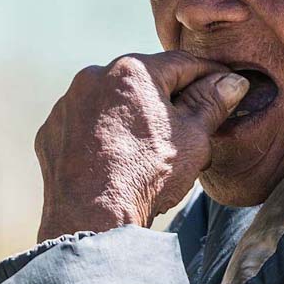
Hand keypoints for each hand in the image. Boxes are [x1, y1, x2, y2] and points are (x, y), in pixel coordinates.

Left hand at [34, 52, 248, 241]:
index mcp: (133, 70)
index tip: (228, 85)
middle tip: (194, 119)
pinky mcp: (51, 133)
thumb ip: (213, 102)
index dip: (212, 74)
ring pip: (114, 101)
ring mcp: (67, 105)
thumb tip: (232, 82)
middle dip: (171, 96)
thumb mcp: (195, 136)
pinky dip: (107, 133)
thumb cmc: (148, 174)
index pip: (184, 63)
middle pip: (147, 81)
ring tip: (155, 143)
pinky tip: (122, 156)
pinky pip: (87, 124)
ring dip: (136, 114)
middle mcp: (93, 77)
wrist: (92, 220)